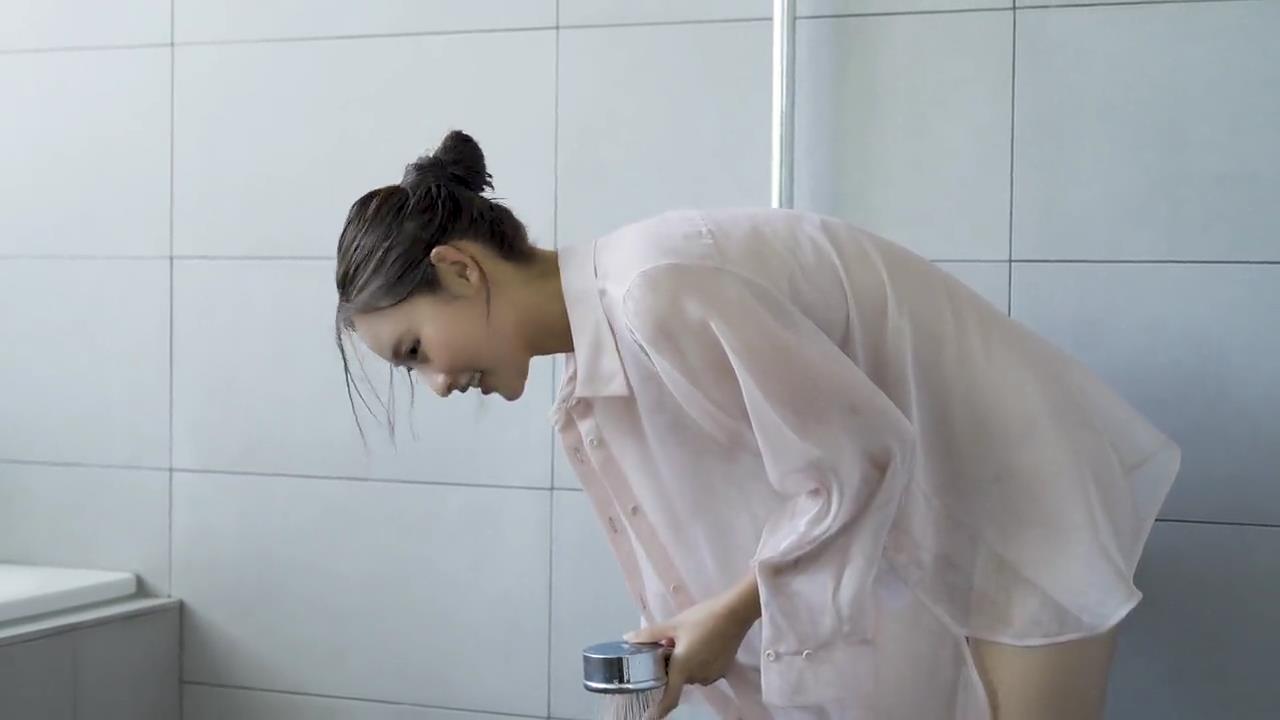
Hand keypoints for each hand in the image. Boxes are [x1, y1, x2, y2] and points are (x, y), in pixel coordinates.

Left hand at [624, 574, 760, 717]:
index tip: (648, 713)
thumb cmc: (702, 618)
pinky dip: (698, 662)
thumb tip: (627, 638)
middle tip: (668, 647)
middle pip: (678, 680)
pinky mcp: (723, 669)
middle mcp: (697, 676)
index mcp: (683, 668)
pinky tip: (700, 643)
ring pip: (691, 674)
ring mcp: (712, 674)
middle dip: (671, 668)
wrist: (735, 612)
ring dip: (685, 664)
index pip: (670, 698)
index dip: (658, 709)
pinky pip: (703, 670)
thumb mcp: (673, 624)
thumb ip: (649, 635)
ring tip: (686, 641)